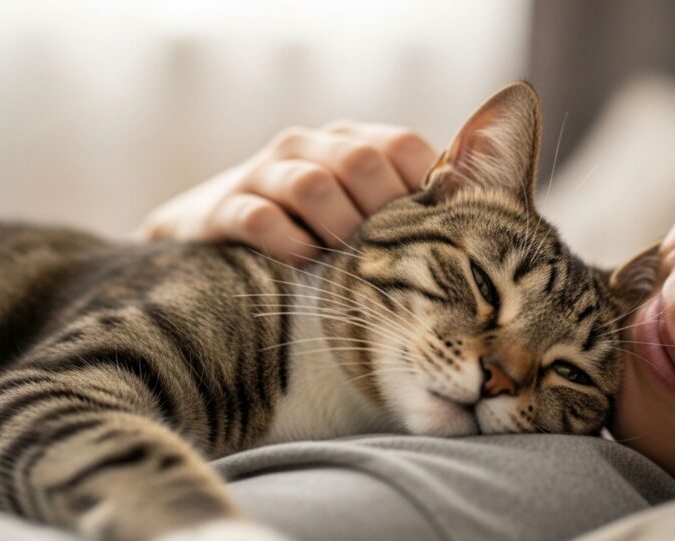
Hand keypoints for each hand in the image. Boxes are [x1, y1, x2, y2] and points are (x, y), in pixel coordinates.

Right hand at [137, 121, 436, 264]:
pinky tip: (303, 265)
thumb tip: (465, 229)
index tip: (430, 233)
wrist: (208, 229)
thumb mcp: (352, 207)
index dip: (423, 187)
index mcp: (347, 140)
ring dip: (337, 229)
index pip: (401, 145)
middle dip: (380, 212)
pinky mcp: (223, 208)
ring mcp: (263, 173)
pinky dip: (289, 245)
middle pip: (360, 160)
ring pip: (311, 185)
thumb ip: (398, 207)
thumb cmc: (305, 227)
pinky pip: (259, 219)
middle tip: (385, 254)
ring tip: (345, 263)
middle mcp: (306, 146)